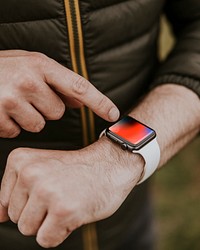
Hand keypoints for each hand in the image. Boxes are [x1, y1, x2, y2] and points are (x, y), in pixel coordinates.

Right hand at [0, 50, 118, 137]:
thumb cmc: (3, 69)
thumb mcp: (30, 64)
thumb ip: (56, 82)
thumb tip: (79, 101)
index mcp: (40, 64)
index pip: (78, 86)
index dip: (99, 102)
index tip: (113, 114)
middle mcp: (28, 81)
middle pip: (58, 111)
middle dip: (46, 107)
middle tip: (27, 96)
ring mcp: (12, 100)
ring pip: (40, 124)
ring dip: (30, 117)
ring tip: (13, 102)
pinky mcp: (0, 118)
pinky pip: (19, 131)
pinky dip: (12, 125)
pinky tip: (2, 111)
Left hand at [0, 137, 142, 247]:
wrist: (109, 165)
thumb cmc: (77, 169)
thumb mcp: (42, 167)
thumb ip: (16, 191)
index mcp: (21, 160)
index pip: (4, 201)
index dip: (29, 202)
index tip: (46, 191)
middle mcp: (30, 174)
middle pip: (16, 217)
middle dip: (38, 213)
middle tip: (60, 194)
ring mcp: (46, 192)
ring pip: (28, 229)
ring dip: (48, 222)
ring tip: (66, 201)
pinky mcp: (62, 210)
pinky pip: (46, 239)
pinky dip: (60, 232)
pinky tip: (73, 211)